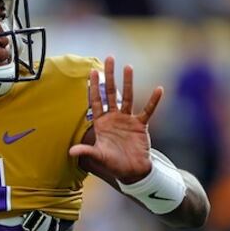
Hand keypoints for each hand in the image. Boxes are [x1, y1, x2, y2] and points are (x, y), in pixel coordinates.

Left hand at [69, 56, 163, 183]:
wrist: (132, 171)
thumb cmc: (113, 163)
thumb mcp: (99, 156)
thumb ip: (86, 151)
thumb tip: (70, 151)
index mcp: (102, 122)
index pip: (96, 101)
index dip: (93, 87)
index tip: (92, 71)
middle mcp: (114, 117)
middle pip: (111, 93)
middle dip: (109, 76)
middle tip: (109, 59)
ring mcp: (128, 119)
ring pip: (128, 97)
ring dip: (128, 82)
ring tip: (128, 67)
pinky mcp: (141, 125)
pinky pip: (148, 110)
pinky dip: (154, 101)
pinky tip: (159, 90)